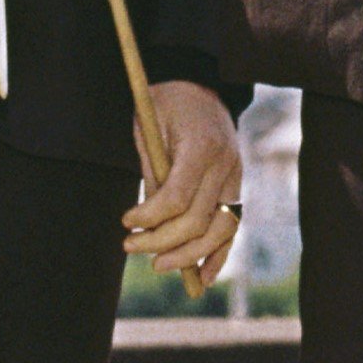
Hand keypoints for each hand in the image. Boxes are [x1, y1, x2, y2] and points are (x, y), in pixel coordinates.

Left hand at [125, 82, 241, 299]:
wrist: (201, 85)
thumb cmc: (166, 105)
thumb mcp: (149, 129)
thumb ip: (152, 174)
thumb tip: (147, 223)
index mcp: (202, 146)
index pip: (178, 198)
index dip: (149, 217)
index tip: (125, 222)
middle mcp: (226, 165)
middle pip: (198, 220)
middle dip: (161, 241)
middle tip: (131, 246)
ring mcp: (236, 177)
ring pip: (220, 230)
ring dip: (189, 255)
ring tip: (159, 265)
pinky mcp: (237, 187)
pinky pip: (232, 228)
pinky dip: (219, 255)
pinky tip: (201, 276)